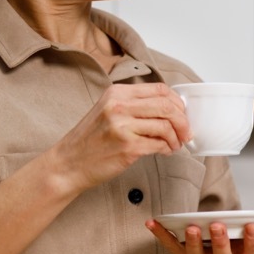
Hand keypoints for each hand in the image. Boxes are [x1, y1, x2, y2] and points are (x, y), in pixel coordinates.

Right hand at [50, 83, 190, 194]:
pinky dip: (167, 149)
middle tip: (185, 133)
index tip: (182, 114)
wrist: (68, 163)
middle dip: (183, 121)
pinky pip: (159, 144)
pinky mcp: (127, 147)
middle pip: (168, 107)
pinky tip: (164, 151)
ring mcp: (123, 126)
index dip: (177, 103)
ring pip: (167, 126)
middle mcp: (120, 106)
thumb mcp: (108, 110)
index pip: (160, 90)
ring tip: (174, 145)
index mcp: (118, 93)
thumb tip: (170, 108)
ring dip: (176, 138)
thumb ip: (134, 105)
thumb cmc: (90, 140)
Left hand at [145, 218, 253, 253]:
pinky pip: (170, 247)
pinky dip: (160, 235)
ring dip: (192, 240)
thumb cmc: (235, 251)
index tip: (252, 225)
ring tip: (191, 226)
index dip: (252, 241)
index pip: (251, 253)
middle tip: (219, 224)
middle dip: (221, 241)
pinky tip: (152, 222)